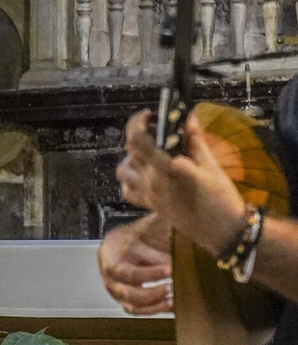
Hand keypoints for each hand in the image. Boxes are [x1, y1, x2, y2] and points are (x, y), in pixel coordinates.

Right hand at [99, 214, 173, 315]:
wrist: (120, 243)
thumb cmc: (136, 235)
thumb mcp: (145, 228)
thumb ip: (161, 231)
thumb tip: (183, 234)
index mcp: (113, 256)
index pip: (129, 271)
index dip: (151, 273)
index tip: (172, 268)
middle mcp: (110, 275)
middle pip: (127, 290)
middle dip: (151, 291)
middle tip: (172, 286)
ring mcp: (115, 289)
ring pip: (130, 303)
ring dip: (153, 302)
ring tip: (173, 297)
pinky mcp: (123, 299)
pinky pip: (134, 309)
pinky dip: (152, 310)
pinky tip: (170, 304)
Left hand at [117, 109, 246, 256]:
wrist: (221, 231)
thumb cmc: (220, 198)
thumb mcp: (210, 166)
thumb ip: (194, 141)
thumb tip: (188, 118)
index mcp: (164, 170)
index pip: (137, 142)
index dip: (137, 123)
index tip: (149, 114)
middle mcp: (149, 183)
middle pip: (130, 153)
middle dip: (139, 135)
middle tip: (157, 128)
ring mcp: (147, 196)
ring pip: (123, 172)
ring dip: (132, 158)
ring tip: (151, 151)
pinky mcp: (149, 205)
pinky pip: (128, 191)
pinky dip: (131, 180)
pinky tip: (146, 173)